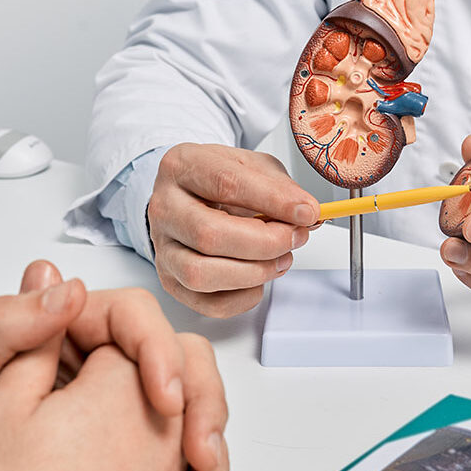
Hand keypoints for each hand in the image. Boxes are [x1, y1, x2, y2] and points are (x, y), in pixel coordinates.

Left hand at [59, 291, 226, 470]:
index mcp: (69, 327)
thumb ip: (5, 324)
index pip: (138, 320)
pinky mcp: (120, 448)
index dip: (163, 354)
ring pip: (186, 413)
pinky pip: (171, 458)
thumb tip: (62, 285)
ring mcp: (115, 407)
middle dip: (203, 407)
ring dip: (205, 452)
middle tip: (201, 455)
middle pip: (179, 363)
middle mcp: (100, 362)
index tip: (166, 399)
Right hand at [148, 143, 318, 317]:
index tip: (306, 212)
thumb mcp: (254, 168)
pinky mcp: (171, 281)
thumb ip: (281, 188)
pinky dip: (244, 298)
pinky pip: (208, 304)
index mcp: (182, 166)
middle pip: (209, 235)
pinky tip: (258, 279)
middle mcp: (164, 207)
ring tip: (280, 259)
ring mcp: (163, 248)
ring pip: (201, 274)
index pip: (226, 184)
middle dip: (265, 243)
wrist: (193, 197)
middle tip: (295, 238)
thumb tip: (307, 215)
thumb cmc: (221, 182)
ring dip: (253, 273)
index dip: (273, 201)